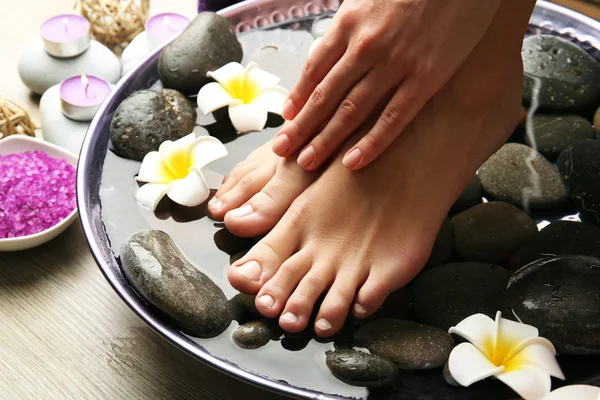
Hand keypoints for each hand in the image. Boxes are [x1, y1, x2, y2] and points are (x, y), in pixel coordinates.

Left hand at [271, 0, 500, 169]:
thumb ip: (351, 25)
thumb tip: (335, 49)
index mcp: (348, 24)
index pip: (314, 70)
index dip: (298, 97)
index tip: (286, 119)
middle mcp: (364, 47)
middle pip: (324, 96)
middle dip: (300, 127)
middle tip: (282, 151)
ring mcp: (395, 64)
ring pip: (351, 111)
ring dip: (325, 140)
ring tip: (306, 162)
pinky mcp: (426, 77)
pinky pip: (393, 117)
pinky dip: (371, 143)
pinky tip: (352, 162)